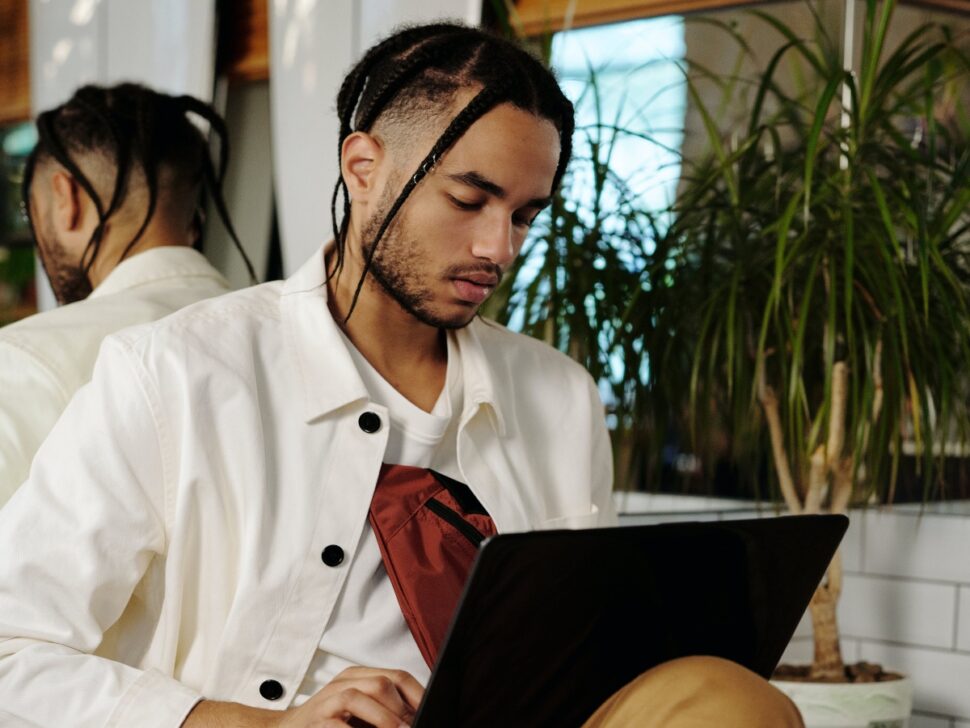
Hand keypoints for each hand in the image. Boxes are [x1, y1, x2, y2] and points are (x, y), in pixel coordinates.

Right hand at [277, 667, 424, 727]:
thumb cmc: (328, 726)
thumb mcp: (360, 714)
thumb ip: (384, 711)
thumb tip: (417, 718)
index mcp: (359, 677)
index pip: (397, 676)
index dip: (418, 694)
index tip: (432, 711)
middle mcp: (344, 681)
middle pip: (383, 683)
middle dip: (404, 709)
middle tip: (415, 727)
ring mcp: (329, 698)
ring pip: (366, 694)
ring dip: (387, 718)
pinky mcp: (318, 717)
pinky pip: (342, 722)